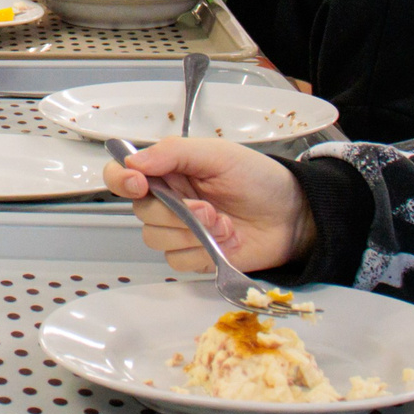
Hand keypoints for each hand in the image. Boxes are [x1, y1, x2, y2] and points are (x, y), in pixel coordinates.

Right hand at [103, 138, 313, 274]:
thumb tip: (134, 161)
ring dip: (191, 233)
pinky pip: (177, 260)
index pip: (123, 174)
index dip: (120, 180)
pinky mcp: (195, 255)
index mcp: (169, 170)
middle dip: (173, 212)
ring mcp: (181, 230)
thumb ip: (174, 153)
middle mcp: (169, 200)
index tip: (138, 183)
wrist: (293, 215)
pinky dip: (201, 252)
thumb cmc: (259, 179)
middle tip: (205, 207)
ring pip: (156, 238)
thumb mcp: (218, 155)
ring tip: (221, 222)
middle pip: (140, 212)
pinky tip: (223, 240)